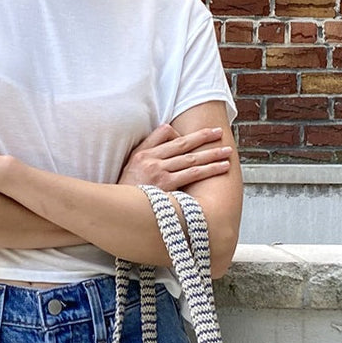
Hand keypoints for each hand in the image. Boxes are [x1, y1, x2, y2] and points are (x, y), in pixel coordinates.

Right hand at [117, 123, 233, 189]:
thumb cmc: (125, 193)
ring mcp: (158, 172)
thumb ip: (144, 155)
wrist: (114, 209)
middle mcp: (150, 159)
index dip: (183, 134)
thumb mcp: (128, 169)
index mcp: (142, 153)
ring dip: (212, 154)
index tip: (198, 135)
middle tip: (219, 133)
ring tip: (227, 152)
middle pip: (182, 143)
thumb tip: (164, 146)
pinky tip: (222, 167)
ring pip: (191, 158)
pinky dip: (209, 169)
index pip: (165, 133)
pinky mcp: (166, 185)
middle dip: (203, 137)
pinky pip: (192, 174)